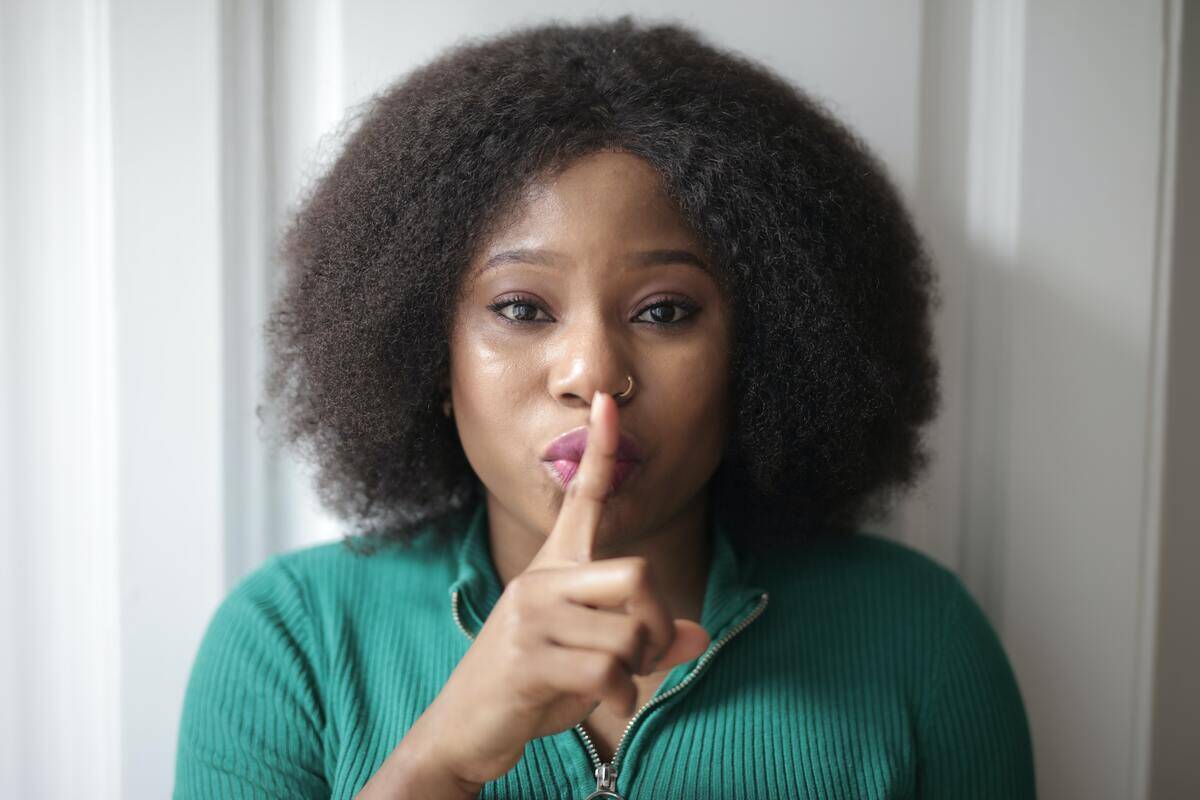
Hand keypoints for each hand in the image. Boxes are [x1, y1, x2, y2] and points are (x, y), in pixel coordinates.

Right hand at [412, 390, 710, 787]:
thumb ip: (641, 642)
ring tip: (609, 686)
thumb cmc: (531, 686)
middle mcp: (541, 580)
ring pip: (629, 633)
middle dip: (654, 623)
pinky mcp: (529, 657)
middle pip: (638, 573)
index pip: (582, 499)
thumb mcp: (590, 659)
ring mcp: (531, 616)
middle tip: (640, 655)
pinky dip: (622, 698)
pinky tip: (603, 705)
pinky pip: (609, 672)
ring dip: (636, 672)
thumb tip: (697, 635)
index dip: (599, 451)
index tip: (608, 403)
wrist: (465, 727)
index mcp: (554, 568)